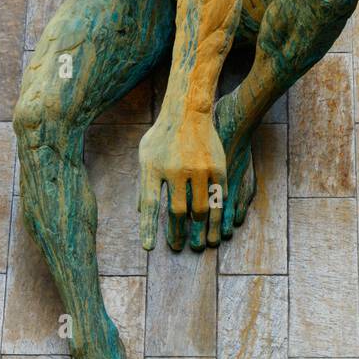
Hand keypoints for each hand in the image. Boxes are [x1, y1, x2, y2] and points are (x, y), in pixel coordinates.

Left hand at [138, 111, 226, 250]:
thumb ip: (143, 183)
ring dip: (199, 229)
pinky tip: (213, 224)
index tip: (149, 247)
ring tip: (200, 242)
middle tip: (178, 246)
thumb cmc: (162, 133)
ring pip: (200, 208)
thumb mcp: (145, 154)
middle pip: (176, 211)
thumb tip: (140, 210)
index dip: (149, 228)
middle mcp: (175, 170)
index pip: (149, 206)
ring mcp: (198, 168)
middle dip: (177, 232)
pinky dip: (215, 213)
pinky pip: (216, 197)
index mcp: (154, 168)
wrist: (188, 110)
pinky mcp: (217, 166)